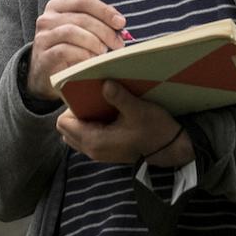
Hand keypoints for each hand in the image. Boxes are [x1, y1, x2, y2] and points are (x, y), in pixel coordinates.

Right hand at [26, 0, 127, 101]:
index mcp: (57, 6)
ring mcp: (43, 38)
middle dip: (104, 30)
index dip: (104, 10)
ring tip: (105, 52)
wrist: (46, 75)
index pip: (83, 1)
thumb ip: (97, 23)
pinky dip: (83, 55)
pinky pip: (65, 51)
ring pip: (72, 32)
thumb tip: (119, 24)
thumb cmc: (68, 50)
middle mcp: (47, 19)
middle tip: (118, 44)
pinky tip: (92, 61)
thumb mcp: (81, 32)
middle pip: (81, 17)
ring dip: (94, 42)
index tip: (120, 23)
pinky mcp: (44, 56)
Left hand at [56, 82, 195, 166]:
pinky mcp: (106, 151)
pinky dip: (91, 125)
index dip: (71, 106)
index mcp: (95, 140)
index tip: (87, 94)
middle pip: (66, 129)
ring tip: (100, 105)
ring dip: (82, 119)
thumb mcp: (139, 110)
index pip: (64, 122)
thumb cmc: (155, 130)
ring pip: (75, 134)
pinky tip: (108, 114)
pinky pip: (86, 137)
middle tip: (93, 98)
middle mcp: (92, 149)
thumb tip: (104, 83)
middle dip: (75, 112)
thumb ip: (119, 97)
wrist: (171, 148)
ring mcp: (98, 152)